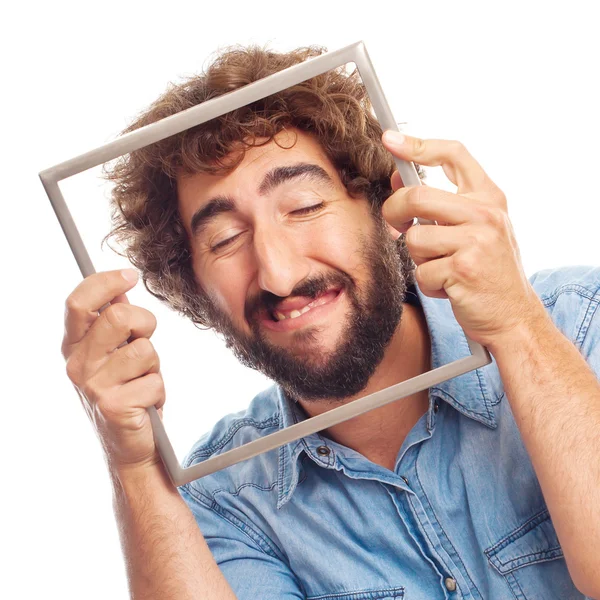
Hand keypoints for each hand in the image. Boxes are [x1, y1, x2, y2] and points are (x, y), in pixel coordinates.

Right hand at [62, 269, 164, 470]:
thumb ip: (114, 324)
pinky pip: (155, 380)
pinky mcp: (113, 405)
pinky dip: (159, 391)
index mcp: (74, 347)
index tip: (130, 275)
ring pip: (144, 349)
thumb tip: (120, 292)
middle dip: (145, 323)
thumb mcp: (115, 356)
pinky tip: (146, 404)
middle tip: (146, 339)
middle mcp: (77, 365)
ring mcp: (93, 386)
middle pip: (118, 317)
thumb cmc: (126, 392)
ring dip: (154, 365)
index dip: (106, 282)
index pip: (78, 303)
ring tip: (143, 381)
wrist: (129, 445)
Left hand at [381, 131, 546, 349]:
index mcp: (488, 198)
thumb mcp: (475, 230)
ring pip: (414, 238)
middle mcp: (485, 213)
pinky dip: (428, 284)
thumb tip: (399, 182)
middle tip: (397, 226)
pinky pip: (421, 272)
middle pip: (416, 195)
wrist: (513, 316)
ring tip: (442, 268)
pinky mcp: (463, 268)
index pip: (453, 154)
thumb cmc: (488, 272)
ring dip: (418, 259)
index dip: (418, 145)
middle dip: (394, 212)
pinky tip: (449, 287)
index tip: (390, 140)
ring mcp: (476, 240)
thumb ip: (443, 205)